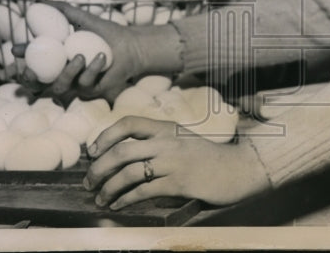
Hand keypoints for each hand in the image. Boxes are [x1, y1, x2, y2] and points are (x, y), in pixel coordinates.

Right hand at [14, 0, 169, 101]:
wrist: (131, 45)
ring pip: (61, 86)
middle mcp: (63, 74)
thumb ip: (60, 10)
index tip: (16, 50)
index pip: (34, 63)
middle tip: (32, 71)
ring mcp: (76, 84)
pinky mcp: (92, 90)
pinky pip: (86, 83)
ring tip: (79, 56)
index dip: (23, 59)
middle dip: (31, 81)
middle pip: (39, 85)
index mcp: (57, 60)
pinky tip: (100, 56)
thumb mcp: (81, 19)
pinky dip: (92, 69)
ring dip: (67, 72)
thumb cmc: (105, 33)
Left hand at [84, 116, 270, 207]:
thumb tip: (126, 161)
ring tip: (100, 198)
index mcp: (167, 128)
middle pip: (121, 150)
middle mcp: (167, 141)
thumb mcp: (184, 142)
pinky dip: (125, 200)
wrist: (240, 168)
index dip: (106, 136)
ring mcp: (173, 162)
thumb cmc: (210, 159)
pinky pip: (143, 191)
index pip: (129, 123)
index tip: (93, 151)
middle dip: (98, 168)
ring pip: (128, 173)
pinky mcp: (179, 183)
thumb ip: (160, 145)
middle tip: (89, 181)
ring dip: (108, 188)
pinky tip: (118, 205)